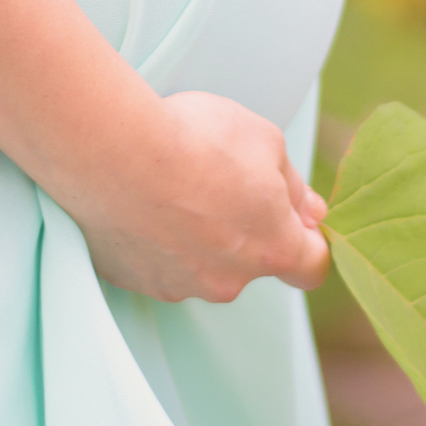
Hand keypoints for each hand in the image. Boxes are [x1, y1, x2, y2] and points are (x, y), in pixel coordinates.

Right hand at [56, 89, 330, 303]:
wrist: (113, 150)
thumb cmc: (194, 140)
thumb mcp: (265, 140)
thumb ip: (293, 185)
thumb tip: (310, 212)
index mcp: (272, 248)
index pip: (312, 268)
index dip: (308, 241)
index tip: (292, 216)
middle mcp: (227, 281)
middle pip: (249, 263)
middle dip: (241, 229)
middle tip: (216, 180)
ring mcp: (176, 285)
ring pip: (199, 264)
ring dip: (194, 235)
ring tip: (169, 186)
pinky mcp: (131, 279)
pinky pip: (153, 261)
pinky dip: (152, 237)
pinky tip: (139, 199)